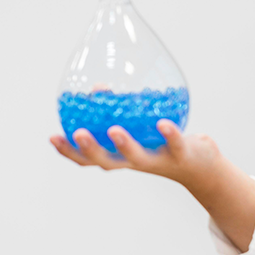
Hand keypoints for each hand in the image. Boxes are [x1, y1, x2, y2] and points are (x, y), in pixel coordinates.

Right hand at [50, 121, 222, 188]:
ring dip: (125, 145)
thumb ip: (117, 112)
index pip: (91, 159)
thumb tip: (98, 87)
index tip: (52, 137)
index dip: (70, 151)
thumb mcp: (138, 129)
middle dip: (91, 149)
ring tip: (114, 131)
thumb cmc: (162, 144)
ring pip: (139, 158)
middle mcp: (136, 162)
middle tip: (77, 133)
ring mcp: (159, 160)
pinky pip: (174, 144)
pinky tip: (162, 123)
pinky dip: (169, 134)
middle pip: (108, 162)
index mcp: (122, 157)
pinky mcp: (181, 155)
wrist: (201, 167)